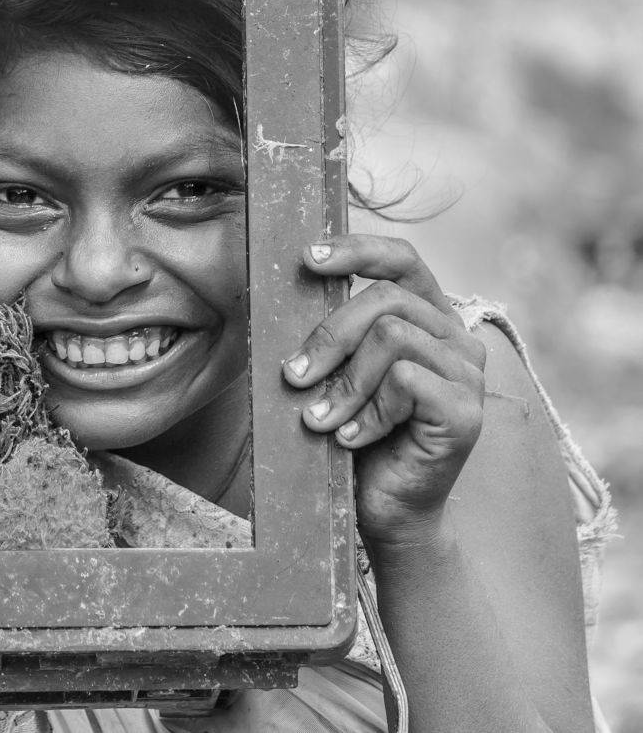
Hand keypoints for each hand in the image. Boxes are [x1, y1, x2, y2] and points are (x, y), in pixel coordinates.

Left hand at [281, 234, 485, 545]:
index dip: (357, 250)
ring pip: (391, 338)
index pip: (402, 261)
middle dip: (328, 336)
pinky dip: (365, 412)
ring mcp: (468, 375)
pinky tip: (351, 438)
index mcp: (427, 319)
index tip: (306, 259)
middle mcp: (456, 339)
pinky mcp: (466, 412)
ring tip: (319, 420)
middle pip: (385, 301)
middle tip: (293, 376)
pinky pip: (404, 381)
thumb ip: (334, 334)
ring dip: (342, 383)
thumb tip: (291, 287)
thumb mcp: (338, 372)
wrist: (385, 510)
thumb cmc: (354, 435)